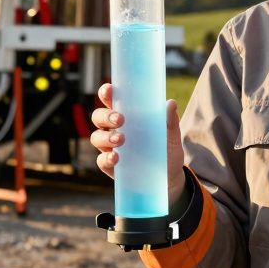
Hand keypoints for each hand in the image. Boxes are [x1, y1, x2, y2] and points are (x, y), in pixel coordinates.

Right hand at [88, 83, 186, 208]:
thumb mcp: (171, 136)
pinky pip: (101, 161)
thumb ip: (170, 121)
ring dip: (105, 136)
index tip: (109, 90)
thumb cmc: (167, 150)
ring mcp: (110, 148)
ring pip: (96, 137)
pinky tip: (115, 158)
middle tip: (120, 119)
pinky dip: (106, 158)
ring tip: (121, 139)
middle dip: (106, 116)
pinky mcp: (111, 166)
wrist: (169, 177)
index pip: (111, 100)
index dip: (106, 93)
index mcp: (126, 116)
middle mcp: (114, 130)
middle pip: (98, 117)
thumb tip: (170, 103)